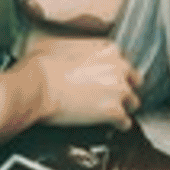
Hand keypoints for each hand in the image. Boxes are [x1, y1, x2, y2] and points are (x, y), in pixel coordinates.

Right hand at [22, 36, 139, 129]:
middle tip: (112, 95)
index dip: (111, 71)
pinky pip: (125, 122)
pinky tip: (114, 127)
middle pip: (133, 80)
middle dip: (124, 87)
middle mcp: (118, 66)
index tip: (104, 78)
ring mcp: (118, 89)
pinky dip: (119, 125)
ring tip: (115, 113)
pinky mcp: (113, 111)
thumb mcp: (55, 43)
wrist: (36, 85)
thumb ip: (71, 46)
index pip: (120, 60)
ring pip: (133, 101)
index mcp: (106, 49)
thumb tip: (61, 50)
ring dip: (124, 107)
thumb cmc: (40, 64)